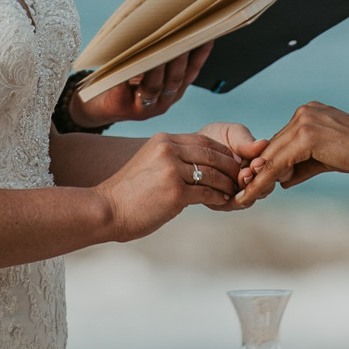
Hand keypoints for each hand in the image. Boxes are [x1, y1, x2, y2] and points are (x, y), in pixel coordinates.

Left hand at [70, 42, 215, 128]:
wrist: (99, 107)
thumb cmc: (126, 81)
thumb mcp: (148, 70)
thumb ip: (160, 55)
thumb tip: (169, 22)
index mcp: (174, 91)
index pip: (192, 71)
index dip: (201, 54)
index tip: (206, 34)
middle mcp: (164, 101)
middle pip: (175, 78)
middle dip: (180, 55)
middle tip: (182, 34)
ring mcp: (146, 108)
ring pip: (155, 85)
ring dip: (157, 65)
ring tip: (158, 45)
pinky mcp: (124, 108)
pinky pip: (126, 87)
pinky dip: (127, 72)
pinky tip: (125, 57)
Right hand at [94, 132, 240, 241]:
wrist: (106, 208)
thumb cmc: (127, 192)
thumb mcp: (149, 163)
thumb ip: (171, 159)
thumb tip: (195, 165)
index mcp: (163, 141)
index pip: (202, 140)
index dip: (221, 151)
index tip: (232, 161)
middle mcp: (168, 150)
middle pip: (211, 154)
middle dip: (230, 166)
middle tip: (241, 176)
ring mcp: (172, 171)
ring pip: (212, 174)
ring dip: (227, 183)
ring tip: (234, 191)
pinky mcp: (175, 193)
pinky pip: (207, 193)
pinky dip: (218, 198)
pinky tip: (223, 201)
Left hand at [198, 122, 268, 208]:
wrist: (193, 146)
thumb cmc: (217, 137)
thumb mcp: (232, 133)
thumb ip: (246, 141)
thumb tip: (263, 143)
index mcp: (259, 164)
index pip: (271, 171)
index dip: (266, 168)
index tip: (257, 161)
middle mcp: (252, 182)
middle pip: (264, 188)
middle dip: (257, 181)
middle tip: (247, 172)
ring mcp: (238, 193)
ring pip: (249, 199)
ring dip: (246, 190)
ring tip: (240, 177)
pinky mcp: (221, 201)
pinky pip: (229, 205)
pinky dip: (231, 199)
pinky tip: (227, 190)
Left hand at [237, 102, 348, 204]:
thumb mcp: (326, 158)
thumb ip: (303, 165)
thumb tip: (282, 179)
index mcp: (309, 114)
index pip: (282, 141)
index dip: (268, 162)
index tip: (254, 179)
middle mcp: (303, 114)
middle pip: (274, 146)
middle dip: (259, 169)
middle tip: (244, 190)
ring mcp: (303, 121)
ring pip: (272, 154)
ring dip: (258, 176)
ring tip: (245, 195)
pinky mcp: (305, 135)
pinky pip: (278, 161)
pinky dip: (265, 178)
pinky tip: (255, 190)